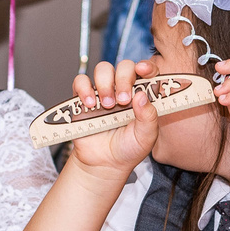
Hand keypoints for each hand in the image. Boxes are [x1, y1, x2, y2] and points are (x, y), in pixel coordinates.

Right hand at [65, 57, 163, 176]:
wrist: (104, 164)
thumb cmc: (128, 149)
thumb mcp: (146, 137)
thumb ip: (149, 117)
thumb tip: (142, 95)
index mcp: (141, 95)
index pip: (147, 71)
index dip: (146, 66)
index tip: (143, 70)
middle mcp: (123, 89)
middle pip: (124, 66)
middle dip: (124, 78)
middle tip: (123, 100)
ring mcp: (103, 92)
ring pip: (103, 69)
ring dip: (105, 83)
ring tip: (107, 105)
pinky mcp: (83, 98)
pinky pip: (80, 81)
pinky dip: (84, 88)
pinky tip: (90, 104)